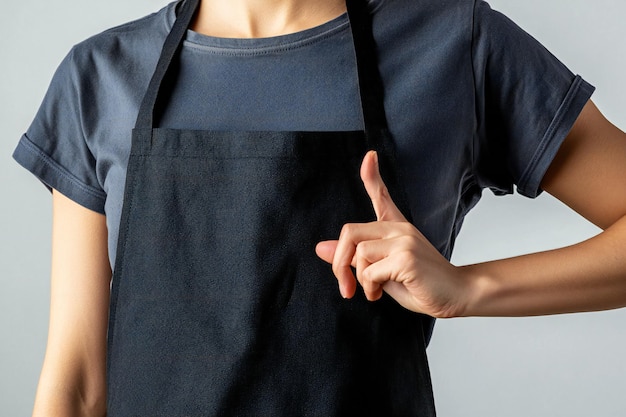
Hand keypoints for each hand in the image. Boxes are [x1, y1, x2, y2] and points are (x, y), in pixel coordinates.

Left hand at [315, 151, 467, 317]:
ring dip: (360, 280)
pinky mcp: (406, 257)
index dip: (372, 176)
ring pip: (359, 254)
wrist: (457, 295)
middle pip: (350, 232)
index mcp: (396, 228)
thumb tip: (321, 248)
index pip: (381, 196)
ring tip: (374, 291)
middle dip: (339, 262)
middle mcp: (399, 229)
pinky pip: (369, 271)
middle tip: (345, 285)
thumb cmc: (422, 285)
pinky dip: (370, 288)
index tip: (370, 156)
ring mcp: (404, 240)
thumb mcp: (381, 271)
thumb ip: (355, 257)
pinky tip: (381, 293)